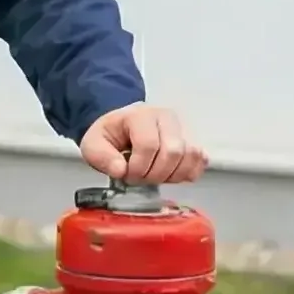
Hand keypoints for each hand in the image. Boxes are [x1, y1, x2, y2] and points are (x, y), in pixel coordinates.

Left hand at [80, 102, 207, 184]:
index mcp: (140, 115)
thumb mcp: (93, 145)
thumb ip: (101, 157)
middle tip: (140, 178)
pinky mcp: (192, 138)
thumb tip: (120, 170)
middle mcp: (166, 117)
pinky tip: (171, 176)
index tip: (127, 174)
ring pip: (191, 155)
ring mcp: (182, 127)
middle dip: (155, 174)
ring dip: (173, 175)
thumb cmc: (109, 135)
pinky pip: (201, 159)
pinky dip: (188, 172)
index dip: (139, 167)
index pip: (148, 145)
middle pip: (173, 151)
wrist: (121, 126)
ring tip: (155, 177)